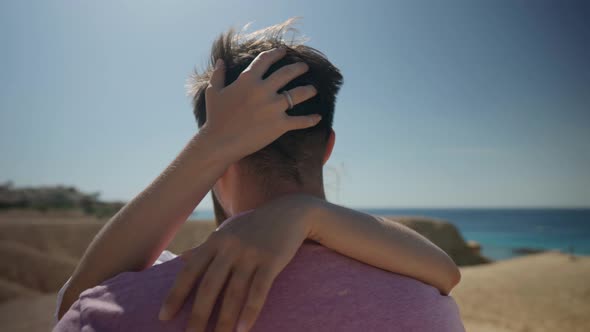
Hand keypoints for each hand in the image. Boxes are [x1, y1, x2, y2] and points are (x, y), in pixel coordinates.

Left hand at [158, 196, 314, 331]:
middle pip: (210, 285)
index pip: (190, 271)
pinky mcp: (272, 260)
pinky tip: (243, 329)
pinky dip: (250, 311)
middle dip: (198, 315)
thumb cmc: (253, 227)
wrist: (288, 213)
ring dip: (224, 320)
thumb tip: (181, 259)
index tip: (163, 317)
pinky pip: (259, 290)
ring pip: (234, 292)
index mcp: (215, 242)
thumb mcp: (227, 233)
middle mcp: (230, 247)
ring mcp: (251, 253)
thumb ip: (205, 248)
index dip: (175, 295)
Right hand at [201, 47, 319, 159]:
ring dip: (309, 90)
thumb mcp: (214, 92)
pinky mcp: (279, 124)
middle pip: (287, 73)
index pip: (265, 60)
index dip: (275, 53)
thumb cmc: (215, 118)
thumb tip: (220, 61)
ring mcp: (273, 107)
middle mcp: (264, 90)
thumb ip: (218, 74)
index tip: (282, 51)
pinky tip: (318, 118)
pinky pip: (300, 121)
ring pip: (298, 94)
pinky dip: (311, 120)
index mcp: (248, 80)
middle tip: (304, 66)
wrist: (220, 142)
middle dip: (298, 68)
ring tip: (314, 89)